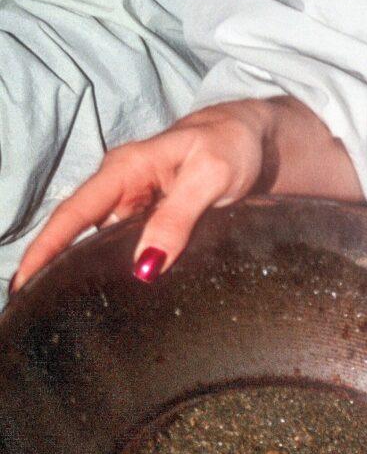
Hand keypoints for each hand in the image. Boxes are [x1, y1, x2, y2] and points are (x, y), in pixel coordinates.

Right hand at [11, 102, 271, 292]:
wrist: (256, 136)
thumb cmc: (232, 143)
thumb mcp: (212, 174)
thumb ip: (180, 215)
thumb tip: (146, 267)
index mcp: (126, 169)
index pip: (74, 213)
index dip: (44, 249)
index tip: (22, 284)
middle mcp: (124, 189)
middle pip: (82, 235)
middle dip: (60, 271)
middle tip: (45, 314)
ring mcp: (138, 206)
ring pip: (108, 247)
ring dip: (95, 275)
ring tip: (77, 317)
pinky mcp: (157, 221)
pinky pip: (134, 249)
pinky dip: (126, 271)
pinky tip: (123, 299)